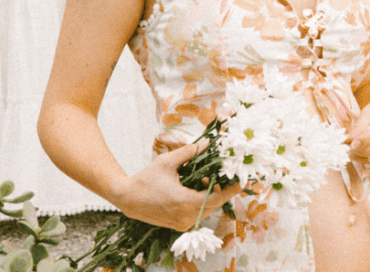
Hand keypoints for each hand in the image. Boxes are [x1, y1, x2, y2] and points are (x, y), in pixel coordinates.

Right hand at [111, 137, 238, 229]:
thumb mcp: (168, 161)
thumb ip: (190, 152)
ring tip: (204, 177)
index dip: (232, 190)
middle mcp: (185, 217)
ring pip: (206, 210)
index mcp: (184, 202)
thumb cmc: (147, 178)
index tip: (242, 181)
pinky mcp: (179, 225)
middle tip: (224, 174)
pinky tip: (196, 186)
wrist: (128, 198)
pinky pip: (198, 213)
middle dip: (221, 189)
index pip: (217, 198)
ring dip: (210, 195)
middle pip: (214, 204)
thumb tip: (208, 143)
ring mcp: (182, 224)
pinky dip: (201, 201)